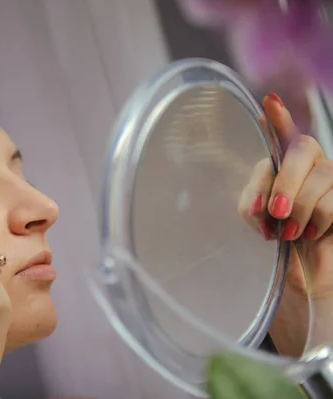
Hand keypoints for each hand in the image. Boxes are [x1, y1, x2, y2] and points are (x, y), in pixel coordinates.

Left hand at [239, 94, 332, 356]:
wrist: (302, 270)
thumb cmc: (278, 235)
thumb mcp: (255, 215)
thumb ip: (253, 200)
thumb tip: (259, 204)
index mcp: (286, 162)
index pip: (285, 133)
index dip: (279, 117)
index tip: (269, 101)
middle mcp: (314, 163)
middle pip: (302, 149)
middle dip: (285, 183)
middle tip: (275, 213)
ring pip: (318, 180)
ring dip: (298, 211)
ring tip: (289, 232)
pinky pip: (331, 203)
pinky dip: (315, 222)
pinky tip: (310, 233)